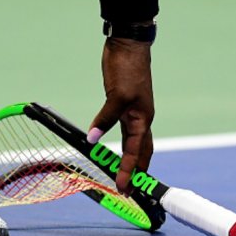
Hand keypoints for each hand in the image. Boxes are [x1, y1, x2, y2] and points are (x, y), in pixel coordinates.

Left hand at [87, 37, 154, 196]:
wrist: (128, 46)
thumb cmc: (127, 68)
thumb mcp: (117, 94)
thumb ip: (106, 118)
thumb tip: (93, 139)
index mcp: (142, 119)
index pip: (135, 153)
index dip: (129, 172)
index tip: (124, 189)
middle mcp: (140, 119)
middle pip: (140, 152)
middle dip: (135, 172)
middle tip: (128, 190)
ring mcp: (132, 112)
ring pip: (133, 143)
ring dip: (129, 160)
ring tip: (123, 176)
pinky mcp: (122, 105)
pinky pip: (123, 130)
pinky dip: (120, 142)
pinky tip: (111, 146)